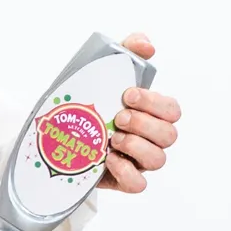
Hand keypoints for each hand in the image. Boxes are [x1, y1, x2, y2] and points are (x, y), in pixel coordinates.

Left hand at [98, 32, 180, 192]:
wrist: (58, 129)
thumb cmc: (91, 100)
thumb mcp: (106, 70)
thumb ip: (128, 51)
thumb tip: (147, 45)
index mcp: (152, 113)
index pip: (172, 110)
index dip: (154, 103)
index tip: (127, 94)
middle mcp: (150, 138)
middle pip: (169, 135)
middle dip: (144, 123)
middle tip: (119, 117)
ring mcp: (138, 160)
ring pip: (158, 160)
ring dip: (136, 146)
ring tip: (112, 138)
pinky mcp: (122, 179)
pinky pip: (139, 184)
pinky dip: (126, 172)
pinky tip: (108, 158)